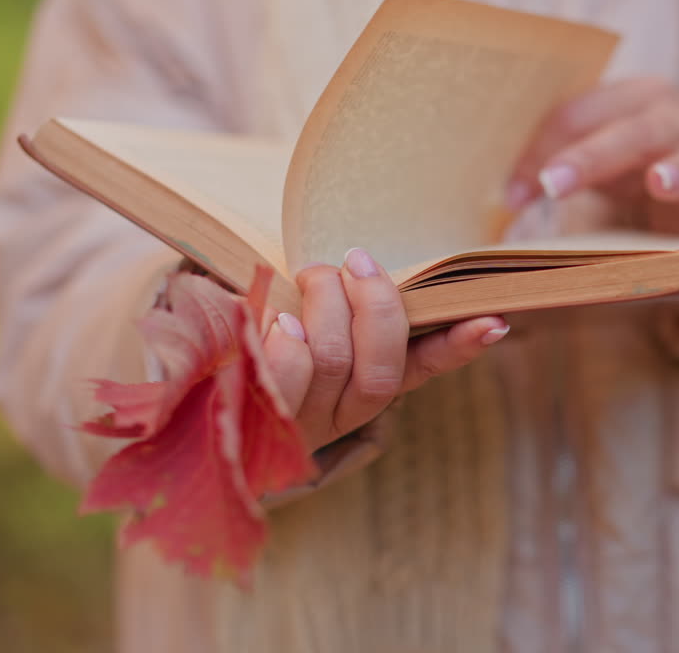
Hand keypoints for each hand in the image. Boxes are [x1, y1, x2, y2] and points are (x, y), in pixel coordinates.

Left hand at [260, 247, 508, 452]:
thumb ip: (334, 295)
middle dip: (375, 305)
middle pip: (378, 367)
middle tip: (354, 261)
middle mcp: (340, 411)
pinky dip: (287, 344)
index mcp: (364, 382)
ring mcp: (300, 421)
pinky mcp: (259, 420)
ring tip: (308, 277)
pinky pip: (285, 380)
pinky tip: (280, 324)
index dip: (458, 346)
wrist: (184, 385)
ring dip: (325, 307)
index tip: (494, 320)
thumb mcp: (297, 307)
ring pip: (335, 363)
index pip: (421, 367)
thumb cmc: (252, 331)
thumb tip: (360, 257)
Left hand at [505, 77, 678, 242]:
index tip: (511, 191)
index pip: (580, 113)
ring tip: (660, 183)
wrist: (671, 188)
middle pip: (631, 132)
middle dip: (590, 157)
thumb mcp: (576, 164)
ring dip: (677, 171)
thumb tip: (502, 198)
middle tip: (553, 184)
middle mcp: (673, 119)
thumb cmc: (614, 172)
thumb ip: (543, 169)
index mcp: (627, 99)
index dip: (542, 149)